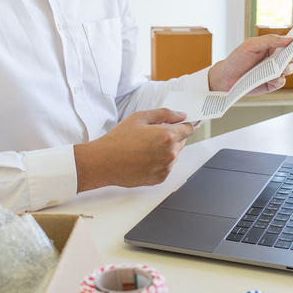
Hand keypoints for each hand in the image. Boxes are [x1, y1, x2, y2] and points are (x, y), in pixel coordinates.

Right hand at [74, 108, 194, 191]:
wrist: (104, 162)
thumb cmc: (119, 139)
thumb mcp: (140, 117)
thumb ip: (164, 114)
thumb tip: (181, 115)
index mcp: (168, 136)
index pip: (188, 129)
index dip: (182, 125)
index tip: (177, 125)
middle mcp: (170, 153)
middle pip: (182, 142)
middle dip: (171, 137)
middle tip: (150, 136)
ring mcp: (166, 167)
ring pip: (174, 155)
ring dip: (165, 150)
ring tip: (144, 148)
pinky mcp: (160, 178)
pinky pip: (166, 167)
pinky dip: (159, 162)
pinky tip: (143, 159)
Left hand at [208, 35, 292, 95]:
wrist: (226, 77)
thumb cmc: (238, 58)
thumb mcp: (251, 45)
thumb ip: (270, 40)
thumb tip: (289, 39)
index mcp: (273, 47)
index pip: (290, 42)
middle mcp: (276, 59)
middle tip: (289, 56)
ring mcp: (275, 72)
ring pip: (291, 69)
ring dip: (287, 68)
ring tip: (278, 68)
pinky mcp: (272, 84)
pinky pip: (281, 82)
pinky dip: (278, 80)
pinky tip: (270, 78)